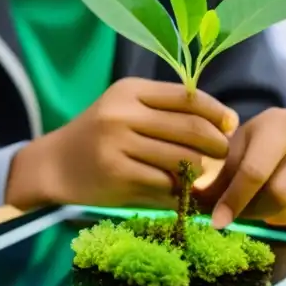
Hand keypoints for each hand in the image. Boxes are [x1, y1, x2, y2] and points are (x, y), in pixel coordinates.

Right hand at [6, 78, 238, 209]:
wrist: (54, 165)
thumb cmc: (98, 136)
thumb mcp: (124, 108)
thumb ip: (163, 110)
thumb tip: (222, 120)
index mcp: (129, 91)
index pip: (187, 97)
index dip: (216, 112)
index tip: (231, 125)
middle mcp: (122, 113)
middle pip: (191, 128)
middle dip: (216, 144)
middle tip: (223, 156)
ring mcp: (118, 145)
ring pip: (182, 159)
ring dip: (199, 171)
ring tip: (200, 175)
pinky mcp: (117, 175)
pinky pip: (165, 185)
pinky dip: (178, 192)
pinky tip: (179, 194)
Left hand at [195, 108, 285, 232]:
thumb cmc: (254, 148)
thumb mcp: (232, 153)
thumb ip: (216, 179)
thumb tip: (195, 202)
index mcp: (281, 124)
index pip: (255, 170)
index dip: (234, 199)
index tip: (217, 220)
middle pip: (280, 193)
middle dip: (253, 211)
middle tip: (238, 215)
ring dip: (272, 218)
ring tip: (259, 210)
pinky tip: (281, 214)